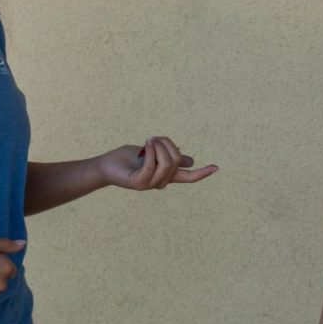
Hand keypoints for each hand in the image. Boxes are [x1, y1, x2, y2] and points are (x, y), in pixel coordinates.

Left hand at [97, 136, 217, 190]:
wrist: (105, 166)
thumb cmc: (128, 159)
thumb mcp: (152, 154)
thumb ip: (168, 157)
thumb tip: (190, 160)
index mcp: (166, 175)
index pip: (189, 177)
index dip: (203, 172)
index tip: (216, 167)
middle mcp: (160, 182)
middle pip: (177, 161)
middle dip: (168, 144)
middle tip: (153, 138)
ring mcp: (150, 184)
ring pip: (167, 163)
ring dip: (158, 146)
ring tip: (148, 141)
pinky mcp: (138, 183)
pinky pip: (151, 166)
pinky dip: (150, 152)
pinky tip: (145, 145)